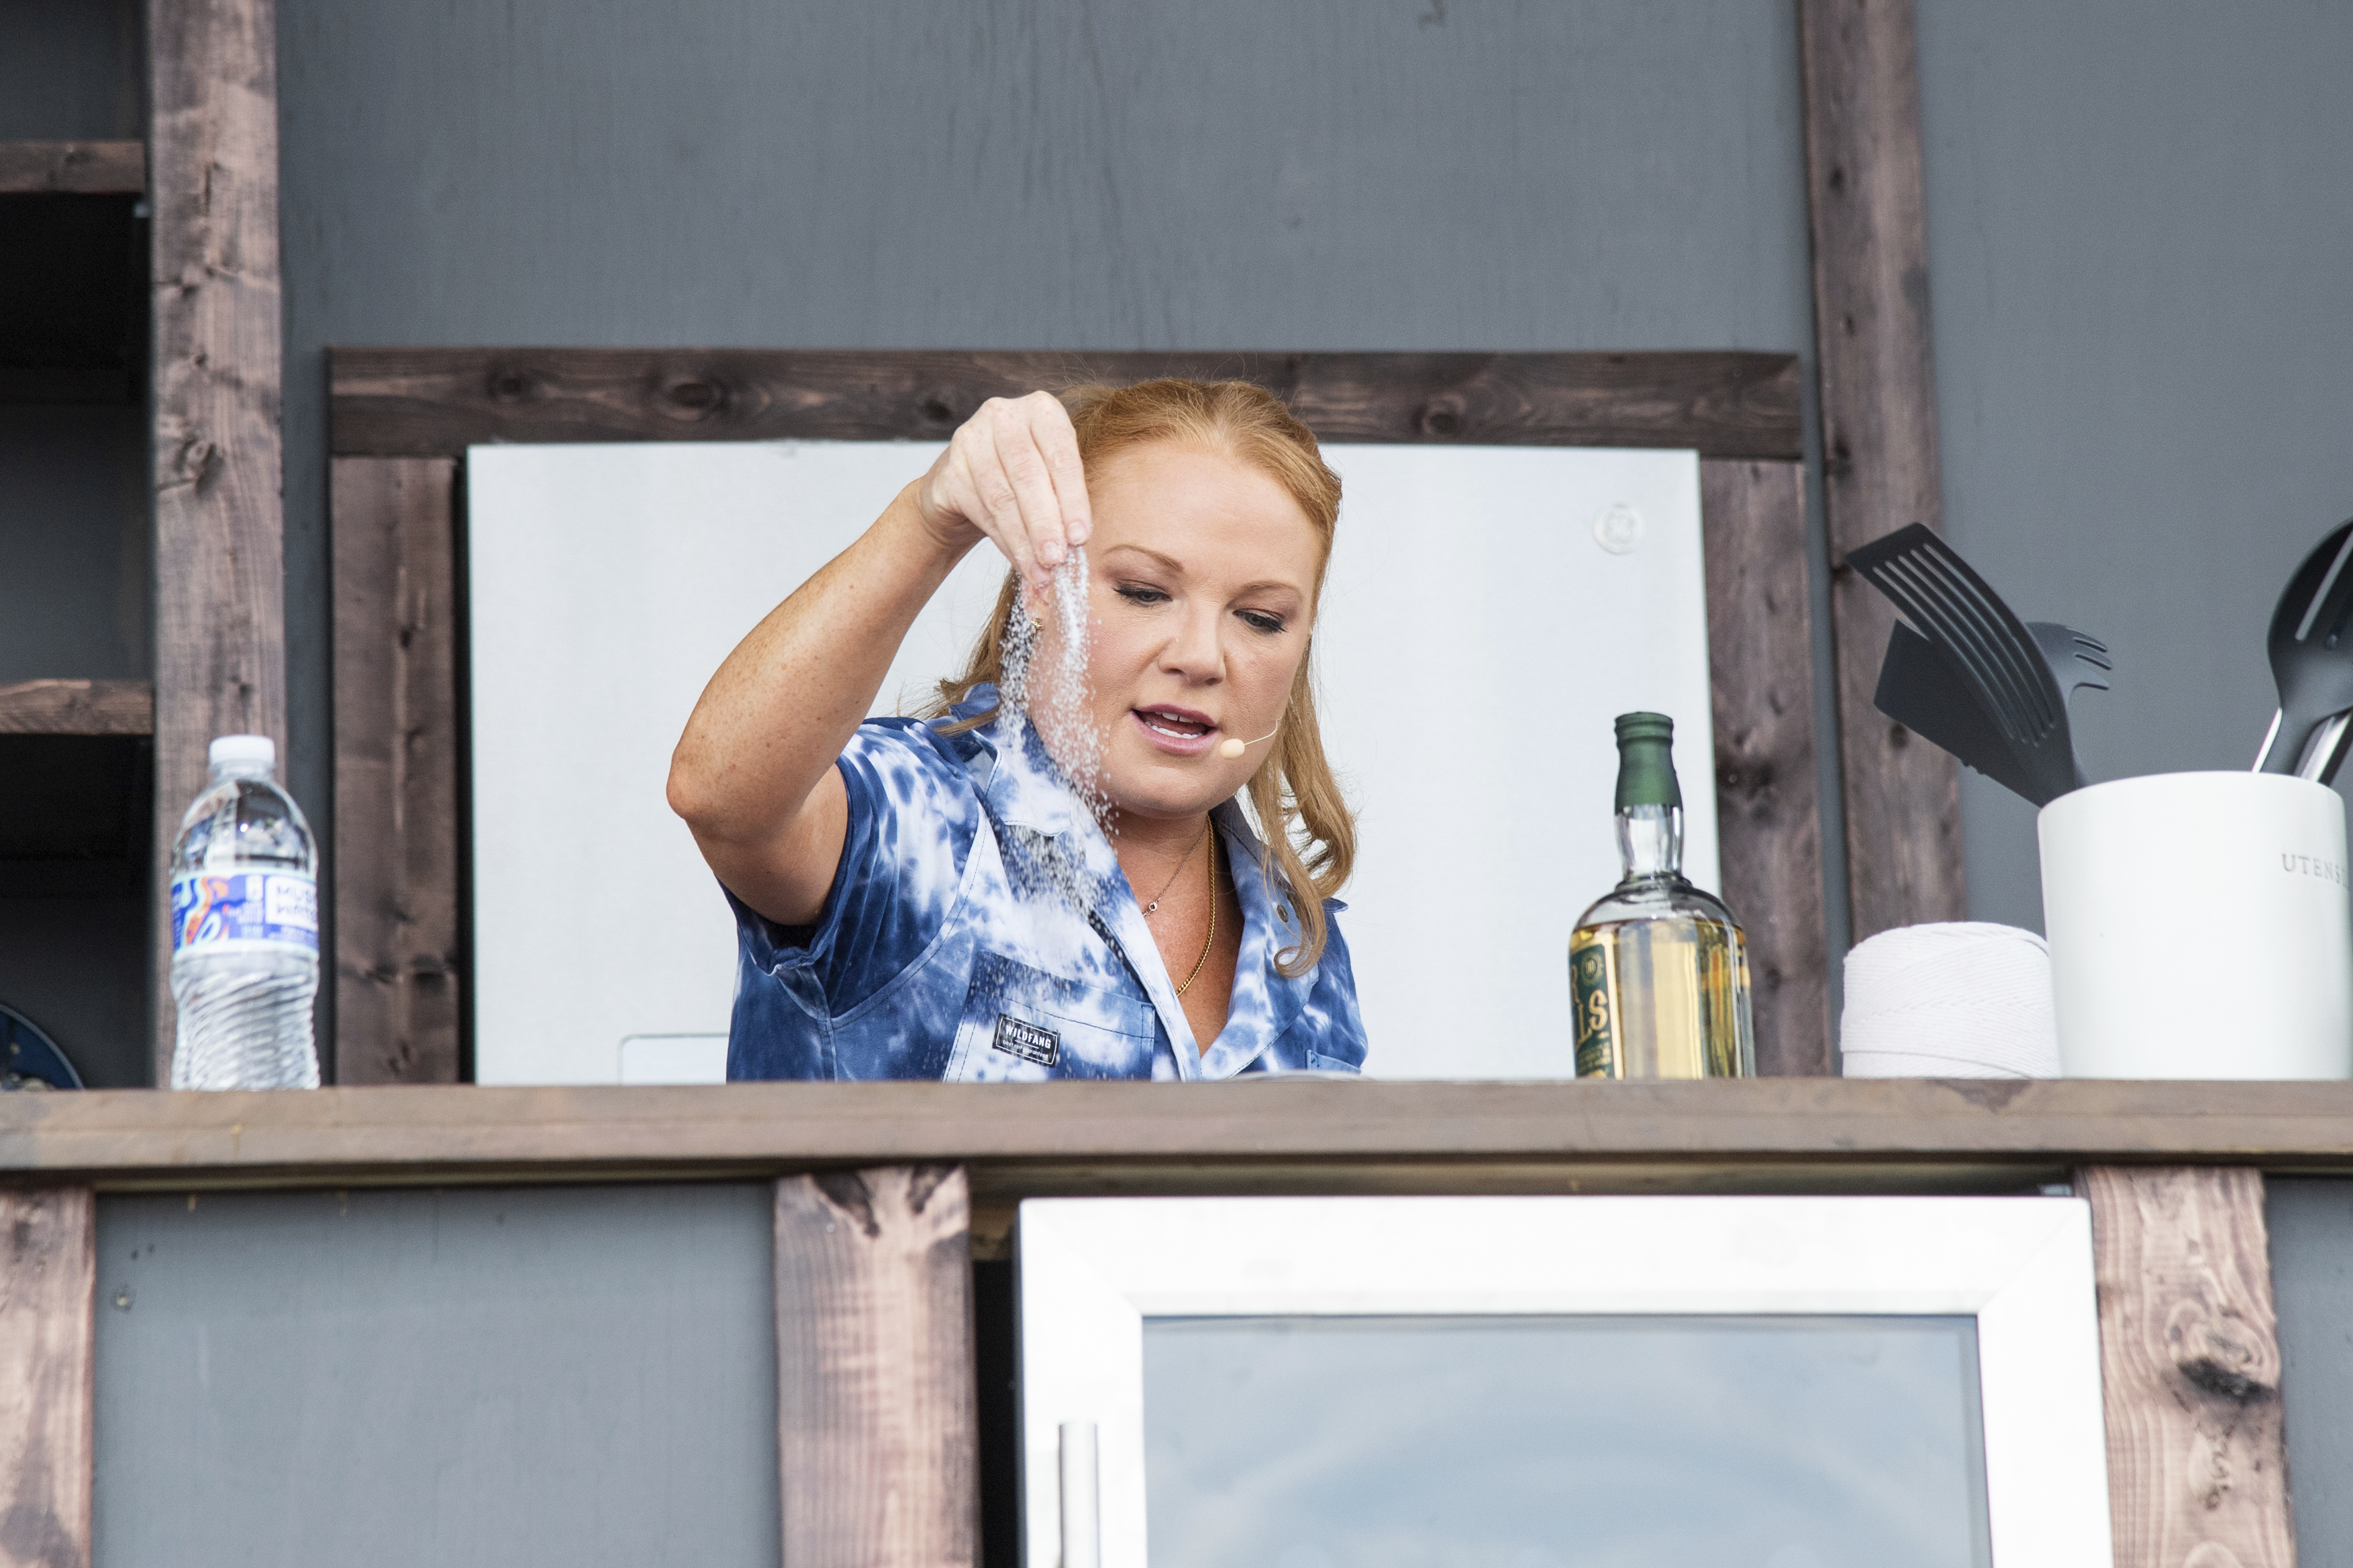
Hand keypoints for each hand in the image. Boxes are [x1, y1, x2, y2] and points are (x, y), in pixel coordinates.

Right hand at [914, 391, 1092, 584]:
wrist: (965, 487)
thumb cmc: (1022, 481)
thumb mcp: (1051, 479)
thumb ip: (1066, 502)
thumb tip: (1078, 546)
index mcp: (1042, 411)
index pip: (1061, 456)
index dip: (1072, 499)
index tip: (1081, 538)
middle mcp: (1004, 416)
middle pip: (1028, 476)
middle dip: (1046, 524)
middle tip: (1058, 560)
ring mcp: (971, 438)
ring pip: (1003, 497)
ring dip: (1025, 541)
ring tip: (1042, 572)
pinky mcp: (949, 469)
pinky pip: (981, 511)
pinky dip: (1004, 542)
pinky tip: (1020, 563)